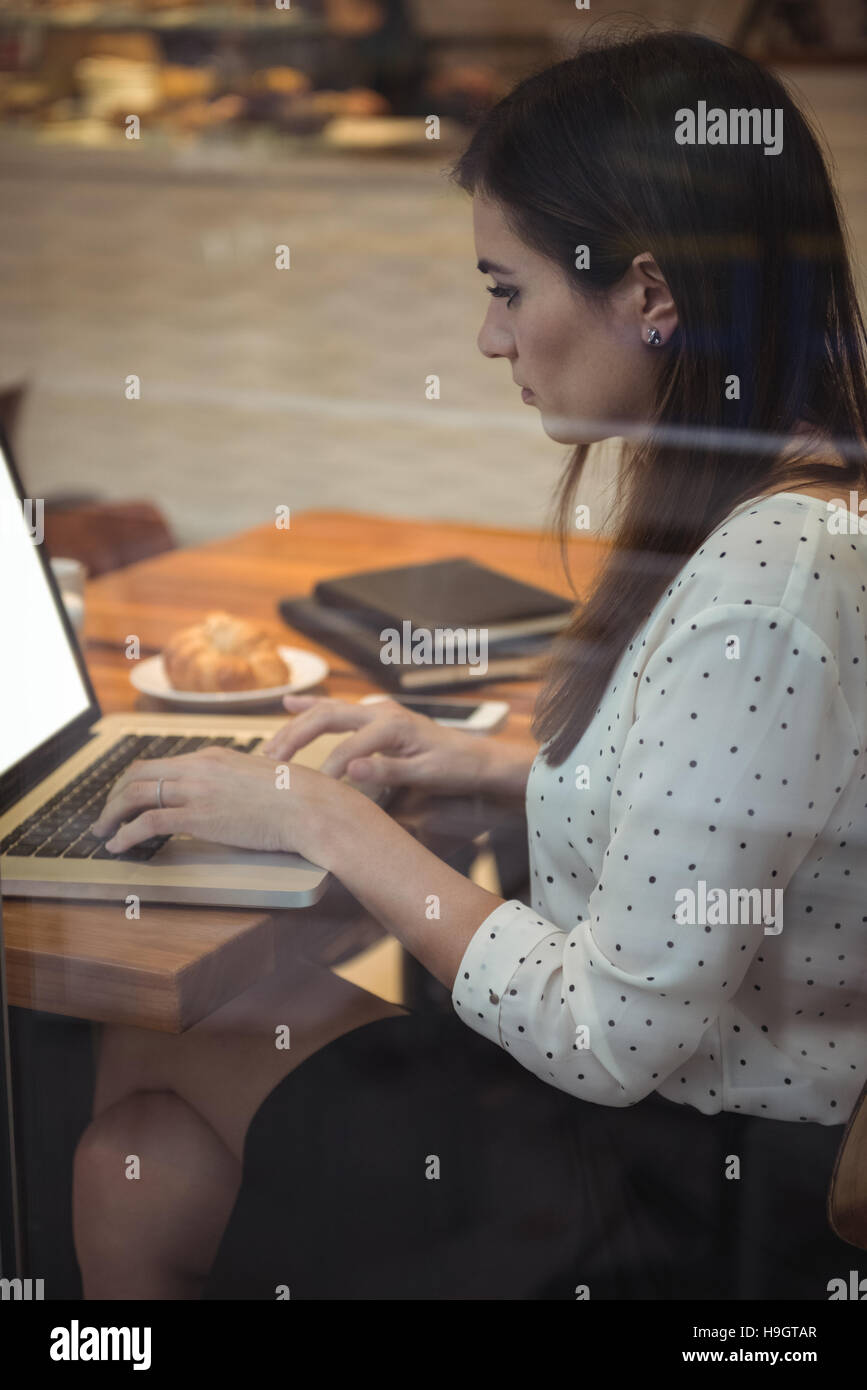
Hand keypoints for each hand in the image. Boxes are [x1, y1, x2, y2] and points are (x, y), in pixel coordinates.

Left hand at [89, 745, 347, 858]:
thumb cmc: (297, 797)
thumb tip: (229, 796)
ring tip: (103, 832)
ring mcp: (197, 790)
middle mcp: (199, 767)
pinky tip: (119, 845)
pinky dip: (126, 834)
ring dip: (112, 815)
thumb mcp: (260, 778)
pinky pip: (149, 821)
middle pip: (139, 774)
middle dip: (115, 795)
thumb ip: (236, 781)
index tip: (126, 797)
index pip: (161, 763)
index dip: (136, 781)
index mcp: (213, 755)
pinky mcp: (199, 816)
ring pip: (136, 795)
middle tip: (106, 815)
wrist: (310, 807)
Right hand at [262, 694, 492, 796]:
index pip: (348, 749)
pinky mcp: (375, 716)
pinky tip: (289, 705)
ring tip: (270, 746)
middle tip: (272, 762)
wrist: (475, 757)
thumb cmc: (453, 767)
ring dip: (296, 725)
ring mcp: (377, 711)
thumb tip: (351, 771)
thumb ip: (387, 771)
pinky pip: (336, 710)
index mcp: (392, 725)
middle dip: (295, 738)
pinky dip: (310, 708)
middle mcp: (381, 712)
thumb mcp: (425, 775)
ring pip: (326, 711)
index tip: (314, 792)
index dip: (329, 770)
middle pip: (326, 717)